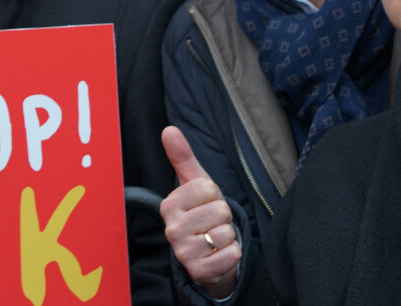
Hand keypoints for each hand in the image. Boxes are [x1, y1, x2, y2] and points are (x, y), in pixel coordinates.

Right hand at [159, 126, 240, 299]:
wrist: (209, 254)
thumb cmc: (203, 213)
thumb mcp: (196, 184)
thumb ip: (183, 157)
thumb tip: (169, 129)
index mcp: (168, 205)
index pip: (207, 188)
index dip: (214, 195)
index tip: (205, 204)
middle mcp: (171, 229)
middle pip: (220, 210)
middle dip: (223, 217)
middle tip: (212, 223)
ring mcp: (183, 252)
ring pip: (226, 233)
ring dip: (228, 236)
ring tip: (215, 238)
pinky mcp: (199, 272)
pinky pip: (231, 254)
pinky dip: (232, 254)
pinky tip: (219, 254)